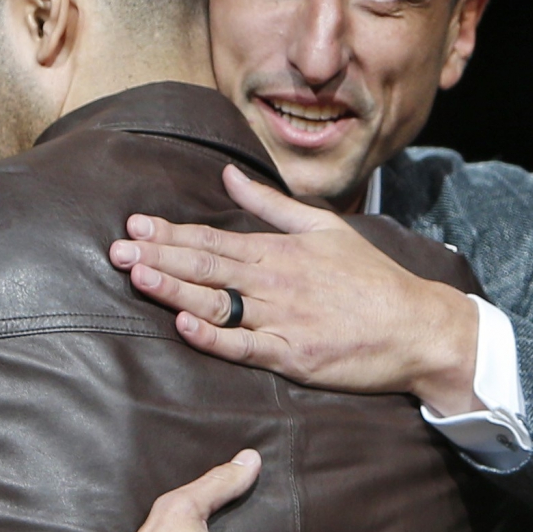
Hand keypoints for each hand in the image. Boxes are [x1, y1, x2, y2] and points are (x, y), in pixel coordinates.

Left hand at [109, 164, 480, 412]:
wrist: (416, 327)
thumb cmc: (371, 279)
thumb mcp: (324, 228)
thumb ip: (271, 204)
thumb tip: (227, 175)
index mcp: (279, 250)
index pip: (213, 238)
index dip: (170, 232)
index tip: (134, 224)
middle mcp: (276, 281)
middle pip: (207, 265)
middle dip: (158, 255)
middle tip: (116, 248)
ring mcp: (283, 320)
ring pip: (218, 302)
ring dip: (175, 288)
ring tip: (137, 274)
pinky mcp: (294, 357)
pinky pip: (246, 347)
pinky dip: (214, 336)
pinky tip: (184, 325)